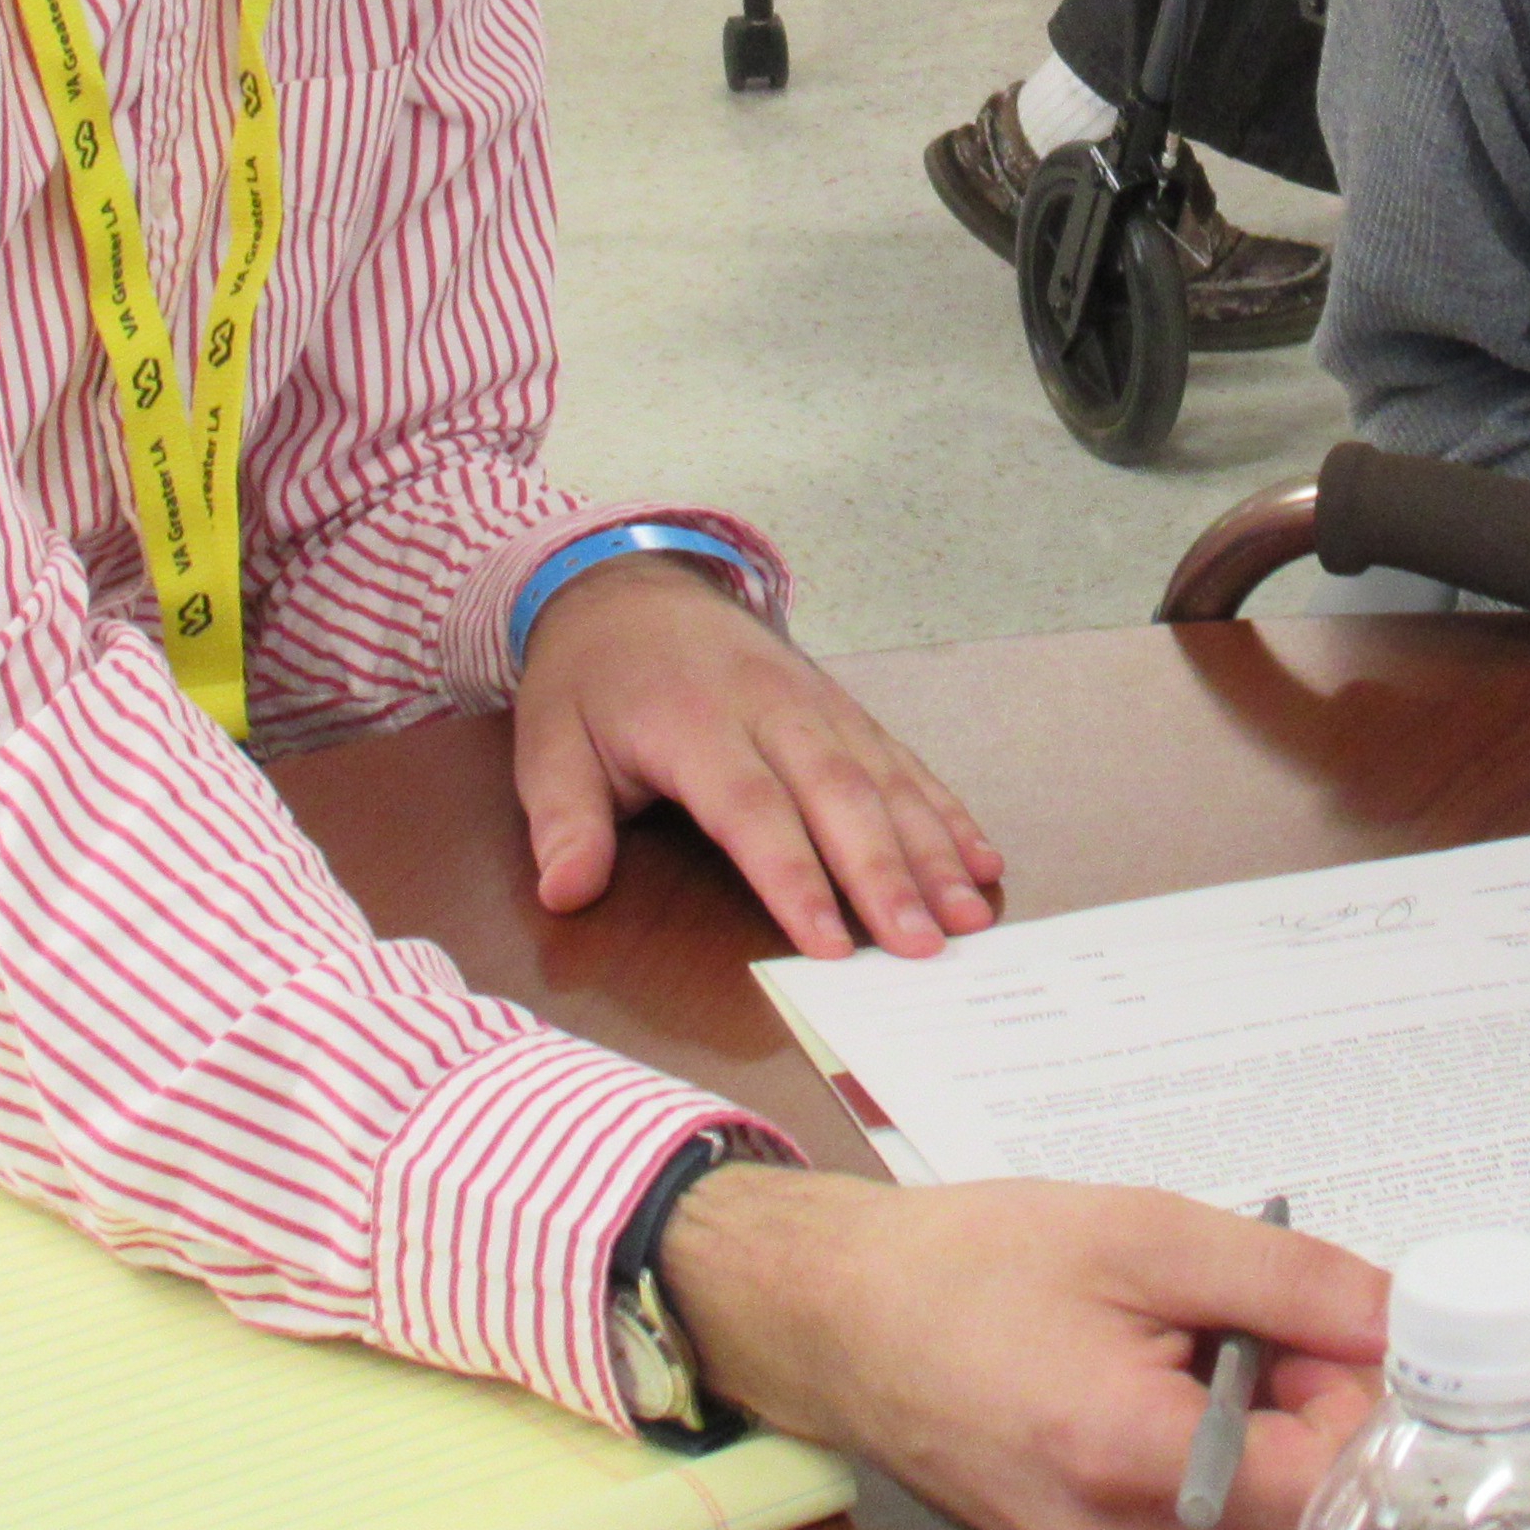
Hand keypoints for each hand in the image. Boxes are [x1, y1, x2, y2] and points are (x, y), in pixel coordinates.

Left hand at [512, 551, 1003, 955]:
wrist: (632, 583)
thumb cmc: (591, 678)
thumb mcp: (547, 741)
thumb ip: (563, 818)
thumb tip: (564, 892)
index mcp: (696, 723)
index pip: (752, 809)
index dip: (794, 878)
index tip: (831, 945)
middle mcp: (771, 709)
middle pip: (838, 796)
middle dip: (886, 874)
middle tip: (925, 946)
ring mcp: (817, 704)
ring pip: (885, 779)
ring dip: (933, 850)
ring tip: (970, 915)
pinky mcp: (843, 707)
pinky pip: (903, 761)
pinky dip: (945, 811)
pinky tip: (982, 860)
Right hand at [659, 1164, 1386, 1529]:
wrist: (844, 1319)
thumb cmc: (972, 1266)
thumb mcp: (1141, 1235)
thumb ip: (1286, 1279)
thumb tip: (1399, 1317)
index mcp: (1127, 1459)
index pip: (1326, 1480)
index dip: (1364, 1393)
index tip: (1347, 1321)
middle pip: (1304, 1500)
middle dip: (1308, 1398)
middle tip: (1243, 1310)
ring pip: (1266, 1513)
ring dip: (1264, 1424)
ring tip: (1182, 1340)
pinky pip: (1212, 1523)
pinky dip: (1218, 1453)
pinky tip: (1154, 1384)